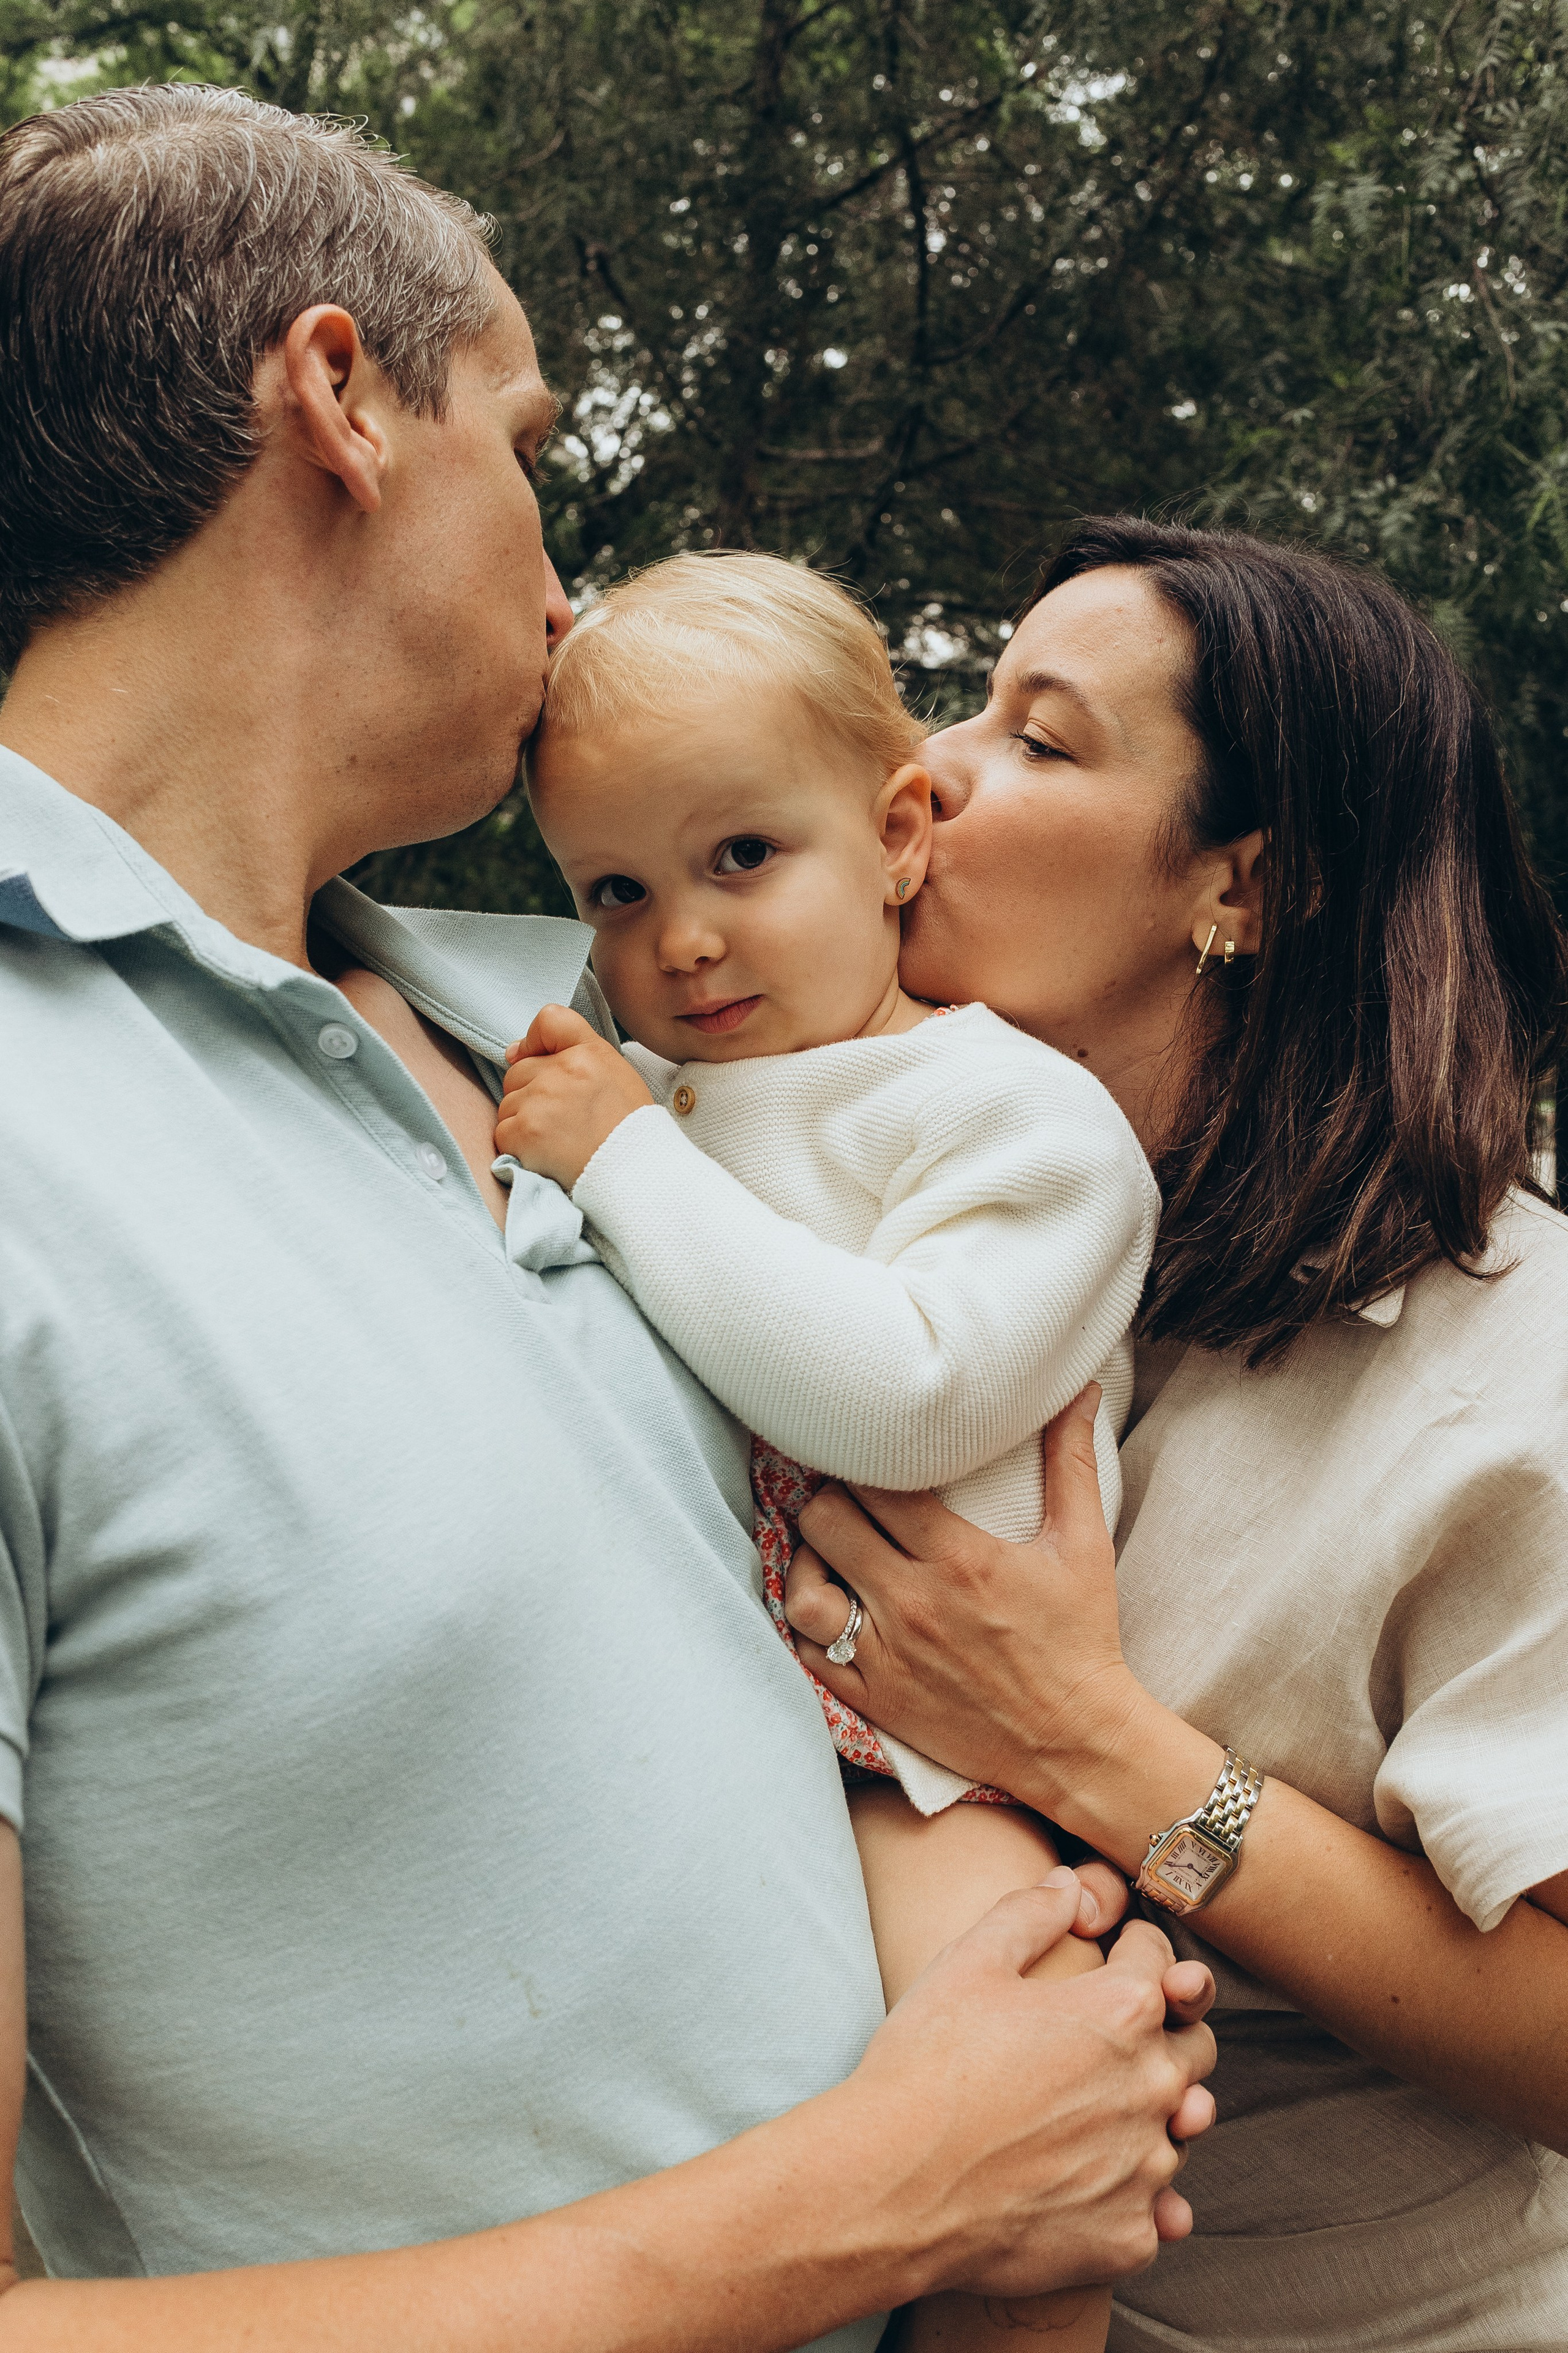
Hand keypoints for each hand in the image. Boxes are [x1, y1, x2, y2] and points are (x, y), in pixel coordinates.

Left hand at [495, 1005, 653, 1190]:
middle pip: (518, 1072)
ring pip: (507, 1105)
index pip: (549, 1020)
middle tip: (560, 1121)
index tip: (536, 1061)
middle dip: (529, 1095)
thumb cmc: (629, 1132)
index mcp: (589, 1053)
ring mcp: (541, 1100)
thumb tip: (513, 1053)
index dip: (535, 1041)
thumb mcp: (616, 1076)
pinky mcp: (524, 1131)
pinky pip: (503, 1133)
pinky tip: (546, 1156)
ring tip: (556, 1142)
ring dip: (522, 1124)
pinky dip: (517, 1148)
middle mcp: (562, 1070)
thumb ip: (574, 1055)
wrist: (636, 1176)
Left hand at [785, 1387, 1153, 1824]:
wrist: (1077, 1741)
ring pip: (802, 1590)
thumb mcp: (1082, 1543)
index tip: (869, 1456)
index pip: (874, 1484)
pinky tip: (829, 1608)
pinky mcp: (875, 1700)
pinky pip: (810, 1654)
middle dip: (830, 1502)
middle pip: (825, 1523)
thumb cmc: (1082, 1637)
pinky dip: (810, 1627)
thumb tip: (1080, 1391)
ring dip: (807, 1565)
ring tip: (827, 1555)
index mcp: (959, 1557)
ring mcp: (888, 1656)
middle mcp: (914, 1604)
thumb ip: (1071, 1461)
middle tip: (847, 1501)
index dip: (862, 1461)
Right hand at [846, 1870, 1215, 2300]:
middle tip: (1113, 2036)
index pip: (1161, 1962)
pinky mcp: (1127, 2236)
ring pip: (1178, 2131)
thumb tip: (1070, 1884)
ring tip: (1097, 2114)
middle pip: (1194, 2048)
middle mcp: (1151, 2087)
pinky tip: (1092, 2184)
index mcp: (1123, 2011)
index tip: (1116, 1954)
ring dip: (1149, 2117)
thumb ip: (1030, 1913)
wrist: (890, 2186)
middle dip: (1165, 2032)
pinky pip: (1156, 2211)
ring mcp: (1144, 2168)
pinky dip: (1133, 2197)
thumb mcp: (968, 1963)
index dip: (1135, 1950)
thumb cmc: (925, 2064)